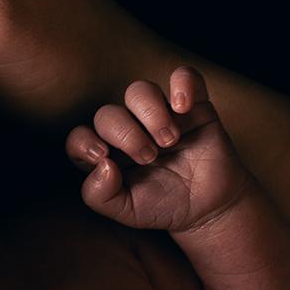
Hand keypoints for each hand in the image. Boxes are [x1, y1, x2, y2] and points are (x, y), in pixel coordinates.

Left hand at [65, 68, 248, 232]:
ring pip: (139, 91)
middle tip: (149, 157)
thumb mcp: (128, 212)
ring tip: (168, 139)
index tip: (103, 155)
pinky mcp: (193, 105)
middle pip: (107, 113)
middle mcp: (130, 129)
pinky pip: (184, 76)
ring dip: (150, 113)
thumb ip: (101, 196)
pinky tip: (184, 108)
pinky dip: (182, 85)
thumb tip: (102, 163)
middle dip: (126, 135)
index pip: (79, 136)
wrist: (210, 208)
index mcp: (109, 153)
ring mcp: (160, 114)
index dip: (84, 141)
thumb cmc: (165, 207)